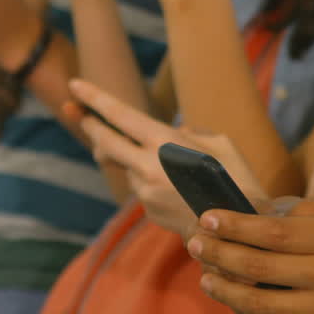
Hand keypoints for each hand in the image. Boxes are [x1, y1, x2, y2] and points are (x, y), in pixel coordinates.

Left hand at [65, 78, 264, 234]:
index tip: (74, 85)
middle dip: (90, 125)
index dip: (94, 98)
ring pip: (127, 167)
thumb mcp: (222, 144)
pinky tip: (182, 192)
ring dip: (137, 161)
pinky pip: (143, 188)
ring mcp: (145, 191)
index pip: (120, 115)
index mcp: (166, 142)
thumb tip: (174, 132)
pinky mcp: (147, 209)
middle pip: (105, 141)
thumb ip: (190, 133)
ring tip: (176, 171)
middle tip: (79, 114)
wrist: (238, 229)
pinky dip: (154, 183)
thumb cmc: (237, 180)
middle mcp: (148, 166)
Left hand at [187, 199, 313, 313]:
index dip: (236, 225)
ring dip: (226, 287)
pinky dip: (254, 309)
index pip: (276, 231)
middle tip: (195, 243)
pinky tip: (239, 296)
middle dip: (220, 252)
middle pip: (260, 264)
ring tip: (206, 276)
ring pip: (261, 301)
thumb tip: (263, 210)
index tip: (209, 216)